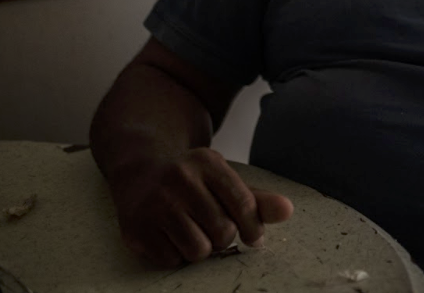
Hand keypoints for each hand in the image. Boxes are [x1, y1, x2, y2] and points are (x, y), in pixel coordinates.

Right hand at [109, 147, 293, 266]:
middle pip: (223, 231)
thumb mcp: (222, 181)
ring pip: (198, 250)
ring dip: (201, 250)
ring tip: (192, 233)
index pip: (243, 203)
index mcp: (207, 162)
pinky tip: (170, 236)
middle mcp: (179, 178)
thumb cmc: (191, 182)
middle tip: (213, 229)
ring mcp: (155, 203)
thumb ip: (256, 199)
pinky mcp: (136, 227)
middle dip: (224, 238)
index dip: (253, 227)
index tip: (253, 237)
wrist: (138, 173)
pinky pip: (171, 260)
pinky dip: (176, 255)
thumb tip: (287, 211)